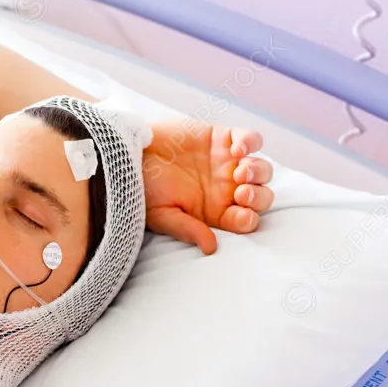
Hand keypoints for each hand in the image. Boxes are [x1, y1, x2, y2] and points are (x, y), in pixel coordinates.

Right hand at [141, 122, 274, 253]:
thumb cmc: (142, 188)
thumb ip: (187, 230)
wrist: (126, 155)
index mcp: (215, 211)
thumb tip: (211, 248)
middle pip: (261, 195)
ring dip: (258, 171)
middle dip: (258, 196)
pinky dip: (250, 143)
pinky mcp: (222, 138)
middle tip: (241, 192)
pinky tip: (237, 149)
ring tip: (240, 171)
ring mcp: (227, 162)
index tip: (240, 215)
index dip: (248, 219)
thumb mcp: (161, 215)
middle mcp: (226, 188)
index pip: (244, 219)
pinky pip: (250, 139)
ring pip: (261, 169)